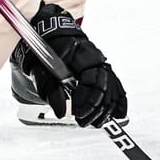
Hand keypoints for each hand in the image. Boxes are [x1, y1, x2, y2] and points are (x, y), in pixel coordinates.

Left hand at [14, 4, 127, 125]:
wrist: (47, 37)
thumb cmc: (44, 51)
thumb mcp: (40, 70)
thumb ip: (51, 91)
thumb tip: (61, 111)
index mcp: (80, 54)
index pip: (92, 79)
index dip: (87, 99)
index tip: (78, 113)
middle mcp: (95, 58)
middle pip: (105, 86)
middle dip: (97, 108)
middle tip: (84, 121)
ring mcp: (100, 64)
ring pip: (112, 88)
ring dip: (106, 108)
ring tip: (97, 122)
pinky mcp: (101, 71)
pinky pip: (114, 86)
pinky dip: (117, 101)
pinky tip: (119, 114)